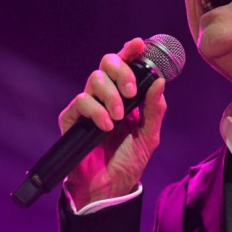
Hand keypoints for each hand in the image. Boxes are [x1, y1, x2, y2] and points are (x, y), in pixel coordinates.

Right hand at [60, 37, 167, 206]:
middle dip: (121, 71)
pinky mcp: (72, 119)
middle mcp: (106, 95)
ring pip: (94, 79)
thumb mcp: (150, 136)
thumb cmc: (128, 161)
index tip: (138, 44)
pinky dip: (96, 111)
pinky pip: (81, 102)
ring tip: (119, 118)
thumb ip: (155, 109)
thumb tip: (159, 82)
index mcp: (125, 95)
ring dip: (110, 96)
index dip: (130, 51)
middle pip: (107, 63)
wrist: (109, 187)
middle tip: (130, 92)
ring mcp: (88, 106)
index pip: (126, 65)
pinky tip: (106, 126)